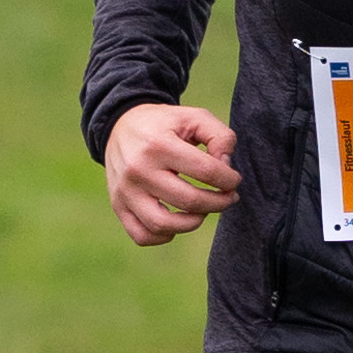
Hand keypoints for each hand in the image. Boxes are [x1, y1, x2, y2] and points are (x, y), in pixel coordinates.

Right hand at [104, 101, 239, 247]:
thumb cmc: (164, 124)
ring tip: (204, 211)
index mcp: (158, 144)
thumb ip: (220, 136)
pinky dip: (164, 236)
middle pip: (189, 200)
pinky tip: (177, 222)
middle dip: (219, 203)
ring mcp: (125, 191)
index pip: (206, 171)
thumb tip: (226, 166)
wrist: (120, 127)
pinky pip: (142, 235)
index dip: (229, 179)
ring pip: (164, 225)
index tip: (233, 179)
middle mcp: (139, 170)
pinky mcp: (118, 206)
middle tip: (228, 197)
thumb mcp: (193, 117)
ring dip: (194, 222)